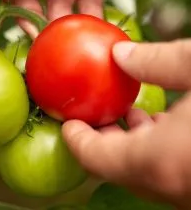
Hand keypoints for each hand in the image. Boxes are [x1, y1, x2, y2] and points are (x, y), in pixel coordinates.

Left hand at [62, 39, 190, 208]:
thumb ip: (157, 61)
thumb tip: (120, 53)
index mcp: (163, 158)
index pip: (96, 158)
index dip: (75, 140)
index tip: (67, 122)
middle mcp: (174, 185)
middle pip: (116, 167)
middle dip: (99, 139)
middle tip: (92, 113)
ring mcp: (190, 191)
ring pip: (142, 172)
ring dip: (127, 144)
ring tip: (124, 113)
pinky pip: (167, 171)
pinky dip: (154, 149)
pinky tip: (161, 123)